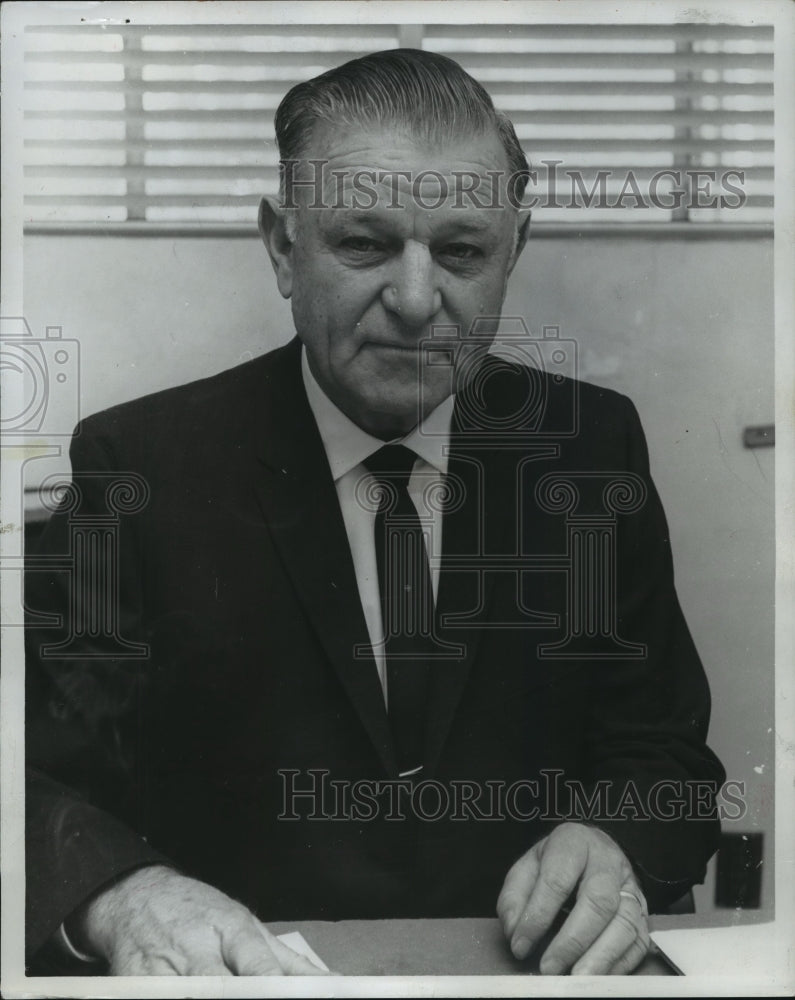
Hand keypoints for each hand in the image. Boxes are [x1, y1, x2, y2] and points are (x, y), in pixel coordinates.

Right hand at [70, 865, 330, 974]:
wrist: (138, 896)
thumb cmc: (200, 912)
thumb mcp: (245, 923)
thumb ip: (286, 961)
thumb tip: (330, 983)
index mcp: (230, 927)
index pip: (256, 964)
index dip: (270, 987)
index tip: (288, 997)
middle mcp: (196, 948)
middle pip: (218, 986)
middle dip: (236, 996)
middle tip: (254, 999)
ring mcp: (161, 968)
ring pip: (183, 995)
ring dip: (203, 997)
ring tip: (218, 997)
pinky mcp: (133, 983)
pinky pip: (152, 997)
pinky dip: (172, 999)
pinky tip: (186, 997)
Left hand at [496, 823, 649, 974]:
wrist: (594, 849)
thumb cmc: (556, 862)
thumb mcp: (527, 866)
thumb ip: (515, 897)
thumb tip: (515, 932)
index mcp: (573, 842)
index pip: (557, 879)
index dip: (538, 916)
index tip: (521, 945)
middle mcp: (607, 861)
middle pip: (598, 901)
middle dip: (572, 941)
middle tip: (550, 967)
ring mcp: (630, 887)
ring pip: (625, 923)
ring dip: (600, 957)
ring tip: (576, 979)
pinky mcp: (643, 912)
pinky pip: (639, 941)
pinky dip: (619, 964)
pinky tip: (598, 976)